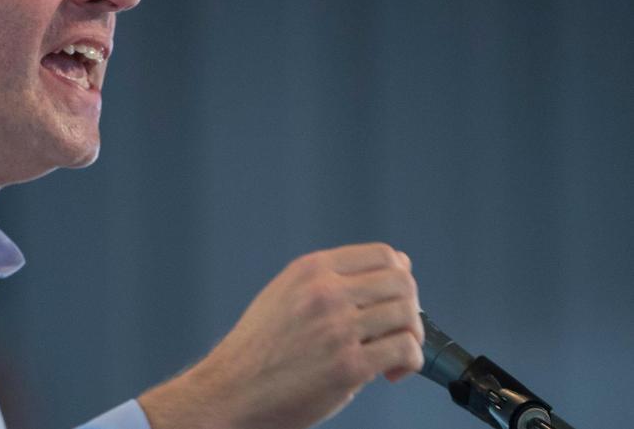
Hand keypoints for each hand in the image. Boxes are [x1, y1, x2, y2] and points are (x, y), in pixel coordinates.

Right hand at [138, 243, 423, 428]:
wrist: (232, 388)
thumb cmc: (260, 348)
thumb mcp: (287, 294)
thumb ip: (334, 279)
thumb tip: (395, 265)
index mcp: (311, 270)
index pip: (382, 255)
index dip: (401, 276)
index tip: (396, 299)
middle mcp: (325, 292)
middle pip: (402, 283)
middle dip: (411, 308)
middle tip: (399, 331)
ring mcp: (337, 328)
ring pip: (408, 316)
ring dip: (411, 337)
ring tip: (393, 355)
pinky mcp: (348, 365)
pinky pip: (404, 351)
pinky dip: (409, 362)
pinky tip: (390, 372)